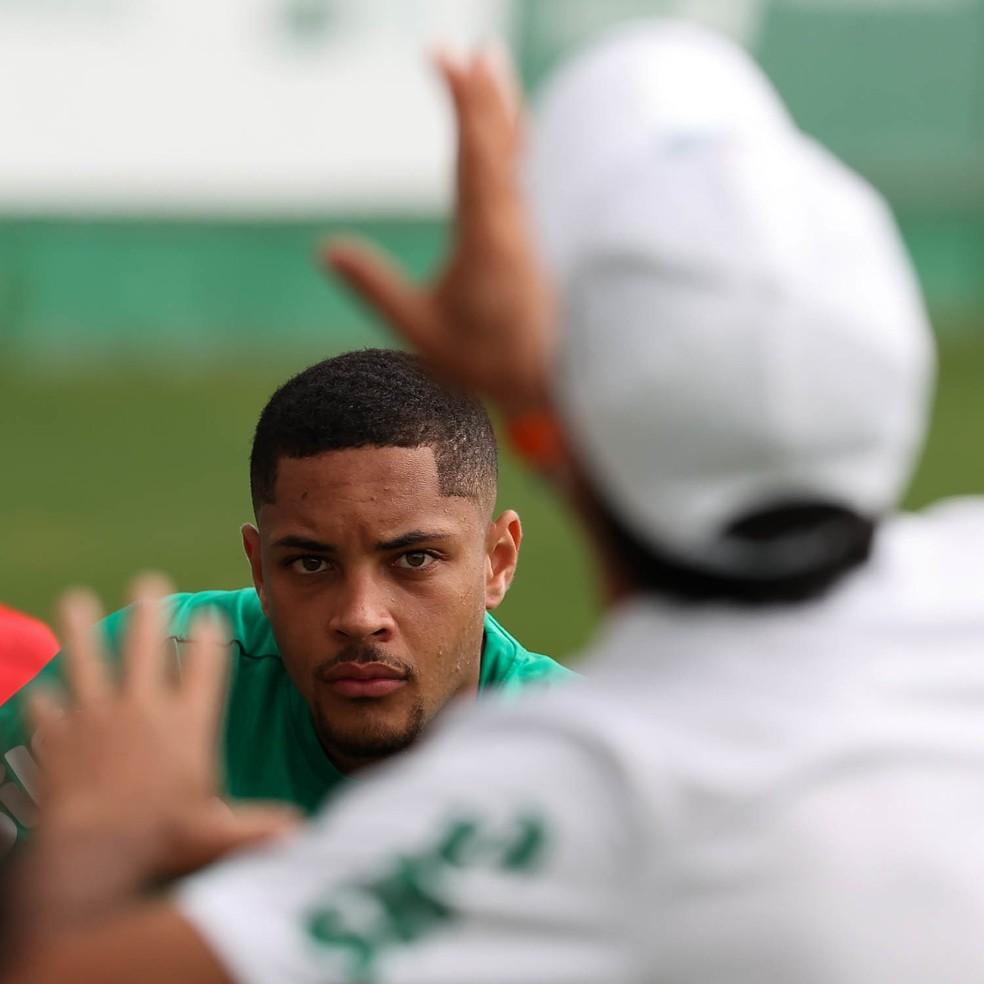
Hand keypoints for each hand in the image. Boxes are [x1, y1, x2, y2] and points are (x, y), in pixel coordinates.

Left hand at [18, 575, 297, 939]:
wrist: (93, 855)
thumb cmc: (160, 844)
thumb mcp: (216, 834)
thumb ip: (255, 828)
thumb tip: (299, 832)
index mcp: (187, 723)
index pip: (205, 665)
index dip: (209, 635)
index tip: (208, 615)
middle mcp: (142, 709)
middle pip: (145, 644)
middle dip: (148, 608)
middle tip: (148, 584)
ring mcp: (95, 717)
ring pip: (87, 657)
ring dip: (80, 626)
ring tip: (75, 599)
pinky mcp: (57, 735)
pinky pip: (48, 708)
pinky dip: (47, 700)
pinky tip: (44, 692)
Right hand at [324, 47, 554, 414]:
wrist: (548, 385)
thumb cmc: (484, 362)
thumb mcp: (419, 331)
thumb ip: (373, 288)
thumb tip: (325, 251)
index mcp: (485, 235)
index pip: (473, 153)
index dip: (462, 102)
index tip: (445, 58)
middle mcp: (513, 222)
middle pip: (500, 142)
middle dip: (483, 92)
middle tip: (472, 49)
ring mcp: (527, 230)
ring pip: (517, 156)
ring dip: (503, 111)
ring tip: (492, 69)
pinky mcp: (530, 241)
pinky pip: (523, 177)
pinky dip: (515, 144)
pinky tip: (514, 132)